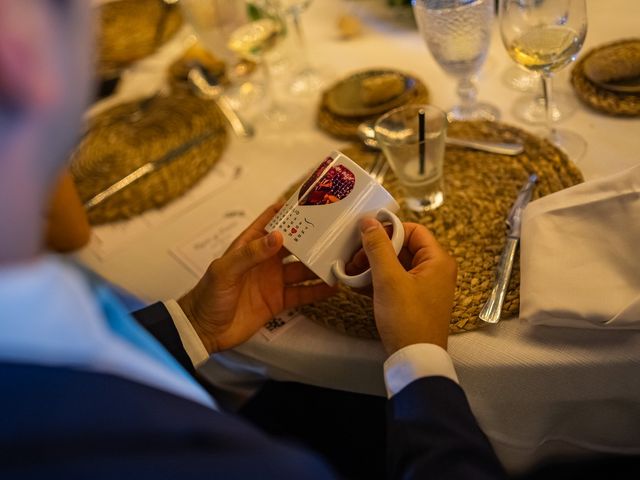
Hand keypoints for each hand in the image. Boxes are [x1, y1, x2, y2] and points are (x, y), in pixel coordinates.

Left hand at [178, 203, 335, 353]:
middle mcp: (265, 260)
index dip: (289, 210)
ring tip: (339, 258)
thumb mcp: (226, 270)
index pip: (271, 221)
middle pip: (294, 244)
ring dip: (319, 264)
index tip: (310, 202)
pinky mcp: (279, 300)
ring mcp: (274, 280)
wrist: (204, 330)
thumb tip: (278, 236)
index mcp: (250, 245)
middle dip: (312, 237)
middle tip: (334, 231)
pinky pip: (303, 292)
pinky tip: (334, 286)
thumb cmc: (208, 295)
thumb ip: (251, 253)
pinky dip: (318, 290)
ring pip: (303, 268)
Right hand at [349, 218, 456, 354]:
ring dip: (374, 265)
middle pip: (403, 247)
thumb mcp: (389, 279)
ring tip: (352, 272)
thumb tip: (368, 221)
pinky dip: (378, 280)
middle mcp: (435, 270)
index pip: (414, 230)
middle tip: (354, 257)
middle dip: (377, 250)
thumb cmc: (408, 319)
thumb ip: (378, 247)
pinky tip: (358, 284)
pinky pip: (395, 281)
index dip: (389, 230)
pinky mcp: (413, 300)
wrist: (415, 359)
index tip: (365, 235)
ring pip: (396, 264)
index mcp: (438, 261)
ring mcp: (424, 286)